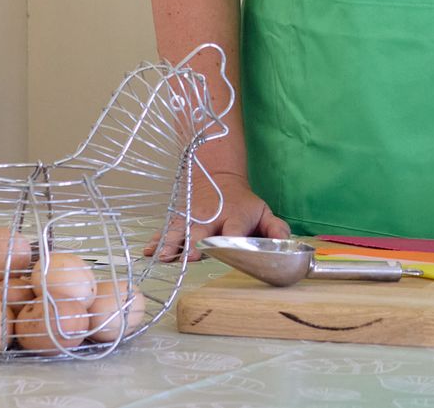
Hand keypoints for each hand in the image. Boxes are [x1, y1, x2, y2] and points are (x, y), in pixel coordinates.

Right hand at [147, 168, 290, 262]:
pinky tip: (148, 251)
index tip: (224, 248)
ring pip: (180, 230)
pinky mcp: (179, 219)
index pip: (233, 229)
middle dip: (195, 243)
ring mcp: (192, 218)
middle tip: (191, 256)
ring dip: (172, 244)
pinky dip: (156, 240)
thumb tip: (285, 242)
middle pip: (201, 230)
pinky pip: (166, 230)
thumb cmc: (243, 203)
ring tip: (163, 256)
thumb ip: (275, 228)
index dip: (229, 238)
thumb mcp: (263, 211)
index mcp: (234, 215)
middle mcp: (211, 217)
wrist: (217, 177)